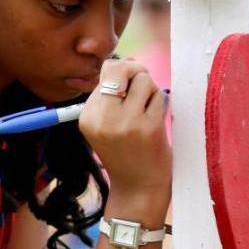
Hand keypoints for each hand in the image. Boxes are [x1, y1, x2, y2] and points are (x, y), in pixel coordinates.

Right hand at [78, 58, 171, 197]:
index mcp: (87, 116)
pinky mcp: (148, 128)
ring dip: (150, 90)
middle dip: (137, 72)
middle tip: (142, 89)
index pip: (105, 71)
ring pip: (144, 80)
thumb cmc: (125, 151)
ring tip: (147, 109)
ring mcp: (125, 123)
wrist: (137, 187)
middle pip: (121, 68)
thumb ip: (111, 94)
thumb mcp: (105, 124)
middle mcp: (102, 118)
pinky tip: (156, 119)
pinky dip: (161, 104)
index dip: (122, 73)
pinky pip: (159, 96)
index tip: (128, 88)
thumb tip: (127, 61)